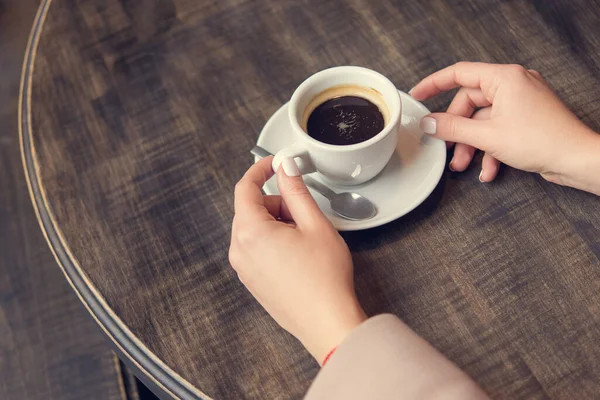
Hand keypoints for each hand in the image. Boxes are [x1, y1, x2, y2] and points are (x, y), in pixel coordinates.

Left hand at [229, 156, 366, 362]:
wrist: (326, 322)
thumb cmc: (324, 278)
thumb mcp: (314, 224)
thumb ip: (296, 190)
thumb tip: (286, 166)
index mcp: (250, 232)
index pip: (244, 187)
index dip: (260, 169)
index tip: (276, 163)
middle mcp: (239, 250)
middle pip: (250, 209)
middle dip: (276, 202)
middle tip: (304, 212)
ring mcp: (243, 268)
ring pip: (254, 228)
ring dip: (276, 222)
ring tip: (304, 238)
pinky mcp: (251, 281)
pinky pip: (255, 248)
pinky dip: (273, 240)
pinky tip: (298, 253)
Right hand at [411, 62, 599, 193]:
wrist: (576, 159)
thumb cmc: (543, 140)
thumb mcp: (487, 136)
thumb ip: (452, 128)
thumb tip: (429, 122)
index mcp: (504, 78)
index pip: (459, 73)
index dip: (434, 84)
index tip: (417, 95)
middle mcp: (512, 85)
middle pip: (469, 104)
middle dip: (456, 130)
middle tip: (444, 146)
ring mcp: (520, 103)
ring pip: (482, 121)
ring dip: (470, 145)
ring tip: (463, 165)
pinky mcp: (525, 119)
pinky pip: (496, 130)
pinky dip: (488, 149)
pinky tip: (487, 169)